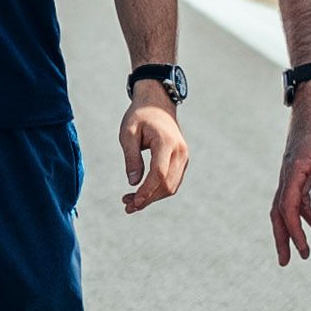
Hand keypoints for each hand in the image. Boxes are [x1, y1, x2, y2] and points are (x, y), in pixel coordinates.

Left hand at [114, 88, 191, 216]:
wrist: (158, 104)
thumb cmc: (139, 117)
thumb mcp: (128, 133)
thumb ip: (131, 157)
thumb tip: (133, 182)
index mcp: (166, 142)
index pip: (159, 173)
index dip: (146, 191)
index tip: (133, 202)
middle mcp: (180, 151)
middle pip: (167, 184)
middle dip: (147, 198)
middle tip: (127, 205)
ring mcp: (184, 156)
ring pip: (171, 186)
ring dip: (153, 198)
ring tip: (131, 202)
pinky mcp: (182, 161)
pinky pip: (173, 182)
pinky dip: (159, 191)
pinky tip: (143, 195)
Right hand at [264, 76, 310, 265]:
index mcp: (292, 174)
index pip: (288, 209)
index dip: (294, 231)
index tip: (302, 250)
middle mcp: (287, 177)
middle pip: (279, 214)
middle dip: (283, 238)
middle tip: (286, 262)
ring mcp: (291, 176)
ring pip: (287, 209)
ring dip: (296, 230)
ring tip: (308, 251)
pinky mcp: (299, 173)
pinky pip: (298, 201)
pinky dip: (307, 216)